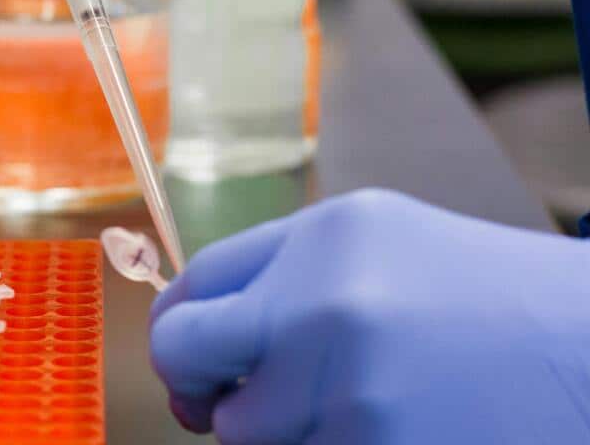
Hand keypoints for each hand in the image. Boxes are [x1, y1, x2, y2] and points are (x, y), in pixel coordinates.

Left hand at [150, 189, 589, 443]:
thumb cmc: (484, 296)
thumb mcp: (380, 241)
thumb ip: (283, 271)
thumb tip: (192, 328)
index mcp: (321, 238)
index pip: (191, 287)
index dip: (179, 328)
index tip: (190, 356)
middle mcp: (323, 307)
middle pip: (184, 357)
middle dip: (197, 384)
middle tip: (221, 399)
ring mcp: (350, 391)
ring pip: (244, 434)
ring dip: (278, 431)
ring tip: (351, 406)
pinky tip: (384, 431)